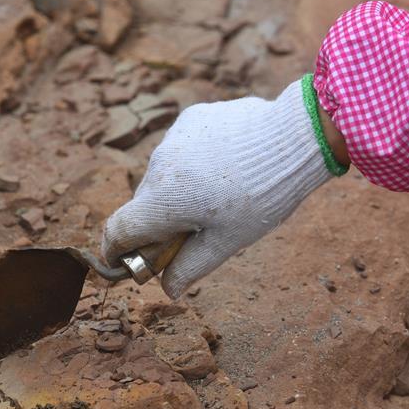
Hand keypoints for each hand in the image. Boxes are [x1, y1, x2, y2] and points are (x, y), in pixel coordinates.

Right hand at [102, 78, 340, 297]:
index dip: (115, 252)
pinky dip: (193, 165)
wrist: (294, 137)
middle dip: (158, 224)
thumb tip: (167, 289)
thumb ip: (190, 268)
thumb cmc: (262, 196)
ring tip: (219, 199)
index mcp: (163, 201)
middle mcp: (159, 166)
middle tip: (193, 236)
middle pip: (144, 205)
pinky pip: (181, 150)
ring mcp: (174, 138)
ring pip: (164, 177)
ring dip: (178, 193)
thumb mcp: (227, 243)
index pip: (118, 230)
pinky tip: (226, 169)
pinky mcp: (191, 119)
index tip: (121, 263)